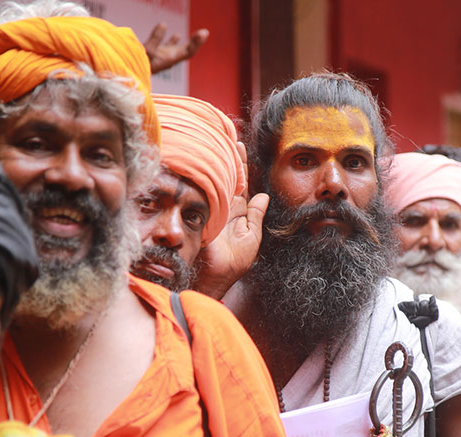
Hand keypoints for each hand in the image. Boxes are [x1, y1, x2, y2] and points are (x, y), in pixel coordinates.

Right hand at [144, 23, 208, 73]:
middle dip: (196, 42)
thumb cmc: (138, 64)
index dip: (196, 43)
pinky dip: (172, 40)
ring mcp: (163, 59)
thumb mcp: (147, 50)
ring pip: (178, 50)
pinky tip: (174, 34)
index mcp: (170, 60)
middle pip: (187, 51)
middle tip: (204, 32)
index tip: (203, 33)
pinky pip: (167, 48)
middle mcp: (169, 60)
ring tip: (196, 35)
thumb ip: (155, 38)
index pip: (188, 52)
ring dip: (187, 42)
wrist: (130, 75)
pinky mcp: (156, 57)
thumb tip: (163, 24)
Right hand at [194, 142, 267, 298]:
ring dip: (212, 160)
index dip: (240, 165)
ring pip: (211, 179)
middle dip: (225, 155)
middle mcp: (221, 206)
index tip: (239, 144)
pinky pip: (198, 190)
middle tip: (225, 133)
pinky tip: (200, 158)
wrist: (212, 278)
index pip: (239, 183)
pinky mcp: (196, 211)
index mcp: (235, 212)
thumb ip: (256, 217)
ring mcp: (207, 207)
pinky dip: (199, 175)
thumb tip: (264, 196)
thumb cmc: (233, 265)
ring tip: (214, 138)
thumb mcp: (251, 239)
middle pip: (224, 176)